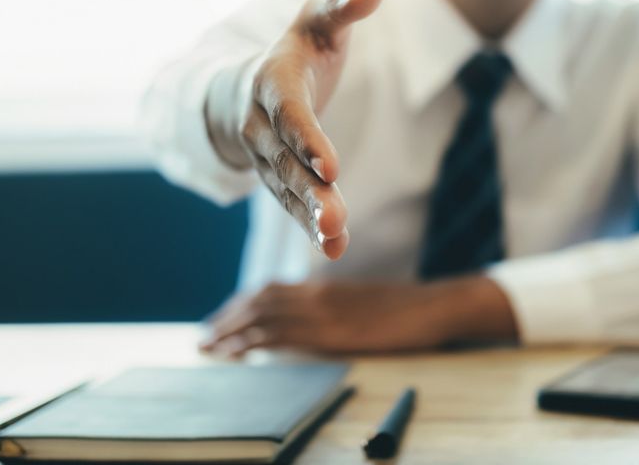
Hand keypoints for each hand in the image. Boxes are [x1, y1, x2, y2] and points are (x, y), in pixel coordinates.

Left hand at [199, 277, 517, 356]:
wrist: (432, 305)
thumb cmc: (402, 308)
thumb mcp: (359, 302)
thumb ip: (330, 307)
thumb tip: (307, 320)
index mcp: (322, 287)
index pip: (269, 290)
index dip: (241, 304)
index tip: (222, 319)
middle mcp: (315, 294)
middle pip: (258, 301)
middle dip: (228, 318)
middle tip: (206, 337)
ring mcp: (322, 311)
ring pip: (262, 316)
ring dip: (231, 330)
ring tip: (210, 346)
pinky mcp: (331, 331)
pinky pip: (281, 333)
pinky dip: (253, 341)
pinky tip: (237, 351)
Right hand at [205, 0, 384, 259]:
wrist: (244, 88)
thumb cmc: (294, 50)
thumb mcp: (316, 22)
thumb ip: (343, 6)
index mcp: (272, 82)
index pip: (288, 113)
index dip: (306, 139)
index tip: (331, 167)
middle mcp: (262, 124)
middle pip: (284, 161)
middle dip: (309, 191)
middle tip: (334, 219)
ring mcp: (265, 155)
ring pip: (285, 188)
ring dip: (308, 215)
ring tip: (335, 239)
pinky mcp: (276, 177)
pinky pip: (291, 203)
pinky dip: (310, 226)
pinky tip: (335, 248)